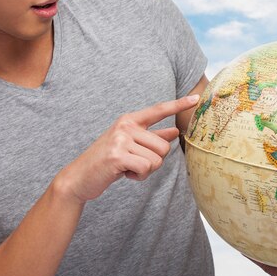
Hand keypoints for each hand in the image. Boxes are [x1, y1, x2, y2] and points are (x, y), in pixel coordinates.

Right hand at [56, 94, 199, 203]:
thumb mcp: (130, 145)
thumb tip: (175, 131)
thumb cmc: (108, 161)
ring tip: (127, 168)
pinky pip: (146, 168)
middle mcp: (126, 126)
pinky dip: (139, 176)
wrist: (79, 177)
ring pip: (156, 160)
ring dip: (145, 171)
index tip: (197, 98)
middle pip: (164, 146)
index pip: (159, 110)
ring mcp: (121, 139)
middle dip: (154, 161)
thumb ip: (152, 137)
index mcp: (130, 120)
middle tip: (134, 163)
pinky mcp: (117, 155)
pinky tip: (124, 174)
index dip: (179, 104)